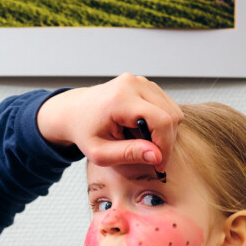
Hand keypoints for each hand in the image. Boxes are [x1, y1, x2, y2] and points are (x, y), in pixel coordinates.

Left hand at [36, 74, 180, 174]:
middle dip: (166, 141)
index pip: (161, 121)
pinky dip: (160, 122)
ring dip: (164, 132)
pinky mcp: (144, 83)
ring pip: (172, 110)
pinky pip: (166, 105)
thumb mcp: (100, 152)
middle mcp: (132, 84)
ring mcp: (139, 81)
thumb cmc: (84, 132)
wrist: (74, 111)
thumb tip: (157, 156)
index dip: (166, 146)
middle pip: (170, 115)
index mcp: (119, 99)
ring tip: (143, 142)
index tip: (159, 165)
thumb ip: (128, 154)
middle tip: (153, 159)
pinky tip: (141, 130)